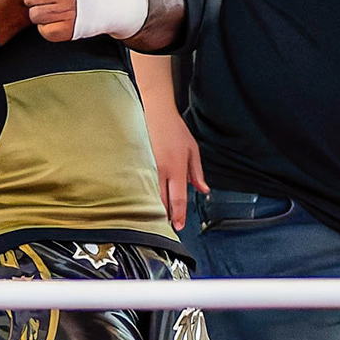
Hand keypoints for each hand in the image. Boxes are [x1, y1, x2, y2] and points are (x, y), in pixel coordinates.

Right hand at [149, 101, 209, 232]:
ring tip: (157, 218)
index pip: (177, 198)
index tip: (178, 225)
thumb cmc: (174, 129)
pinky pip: (141, 185)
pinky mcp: (136, 164)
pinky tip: (144, 202)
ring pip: (149, 195)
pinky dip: (144, 195)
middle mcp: (160, 170)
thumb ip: (197, 173)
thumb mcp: (193, 150)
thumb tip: (203, 189)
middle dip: (165, 216)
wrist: (155, 112)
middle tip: (168, 226)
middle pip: (161, 201)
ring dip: (154, 208)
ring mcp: (146, 167)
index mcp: (176, 168)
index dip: (178, 214)